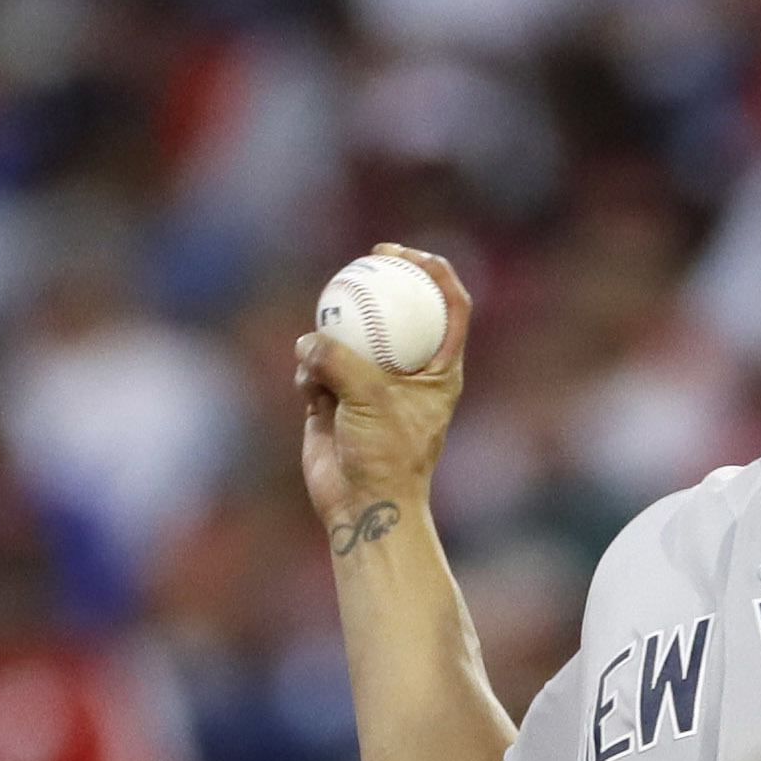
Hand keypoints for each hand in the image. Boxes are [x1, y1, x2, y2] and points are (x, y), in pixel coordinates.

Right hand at [295, 243, 472, 542]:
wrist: (362, 505)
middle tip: (362, 260)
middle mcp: (407, 372)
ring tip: (321, 355)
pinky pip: (317, 366)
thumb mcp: (371, 401)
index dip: (436, 272)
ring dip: (332, 340)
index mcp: (440, 370)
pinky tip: (309, 391)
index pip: (451, 307)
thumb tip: (309, 340)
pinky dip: (310, 372)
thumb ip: (342, 362)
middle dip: (382, 280)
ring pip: (350, 336)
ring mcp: (369, 384)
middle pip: (400, 311)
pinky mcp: (335, 398)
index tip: (408, 255)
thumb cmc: (386, 457)